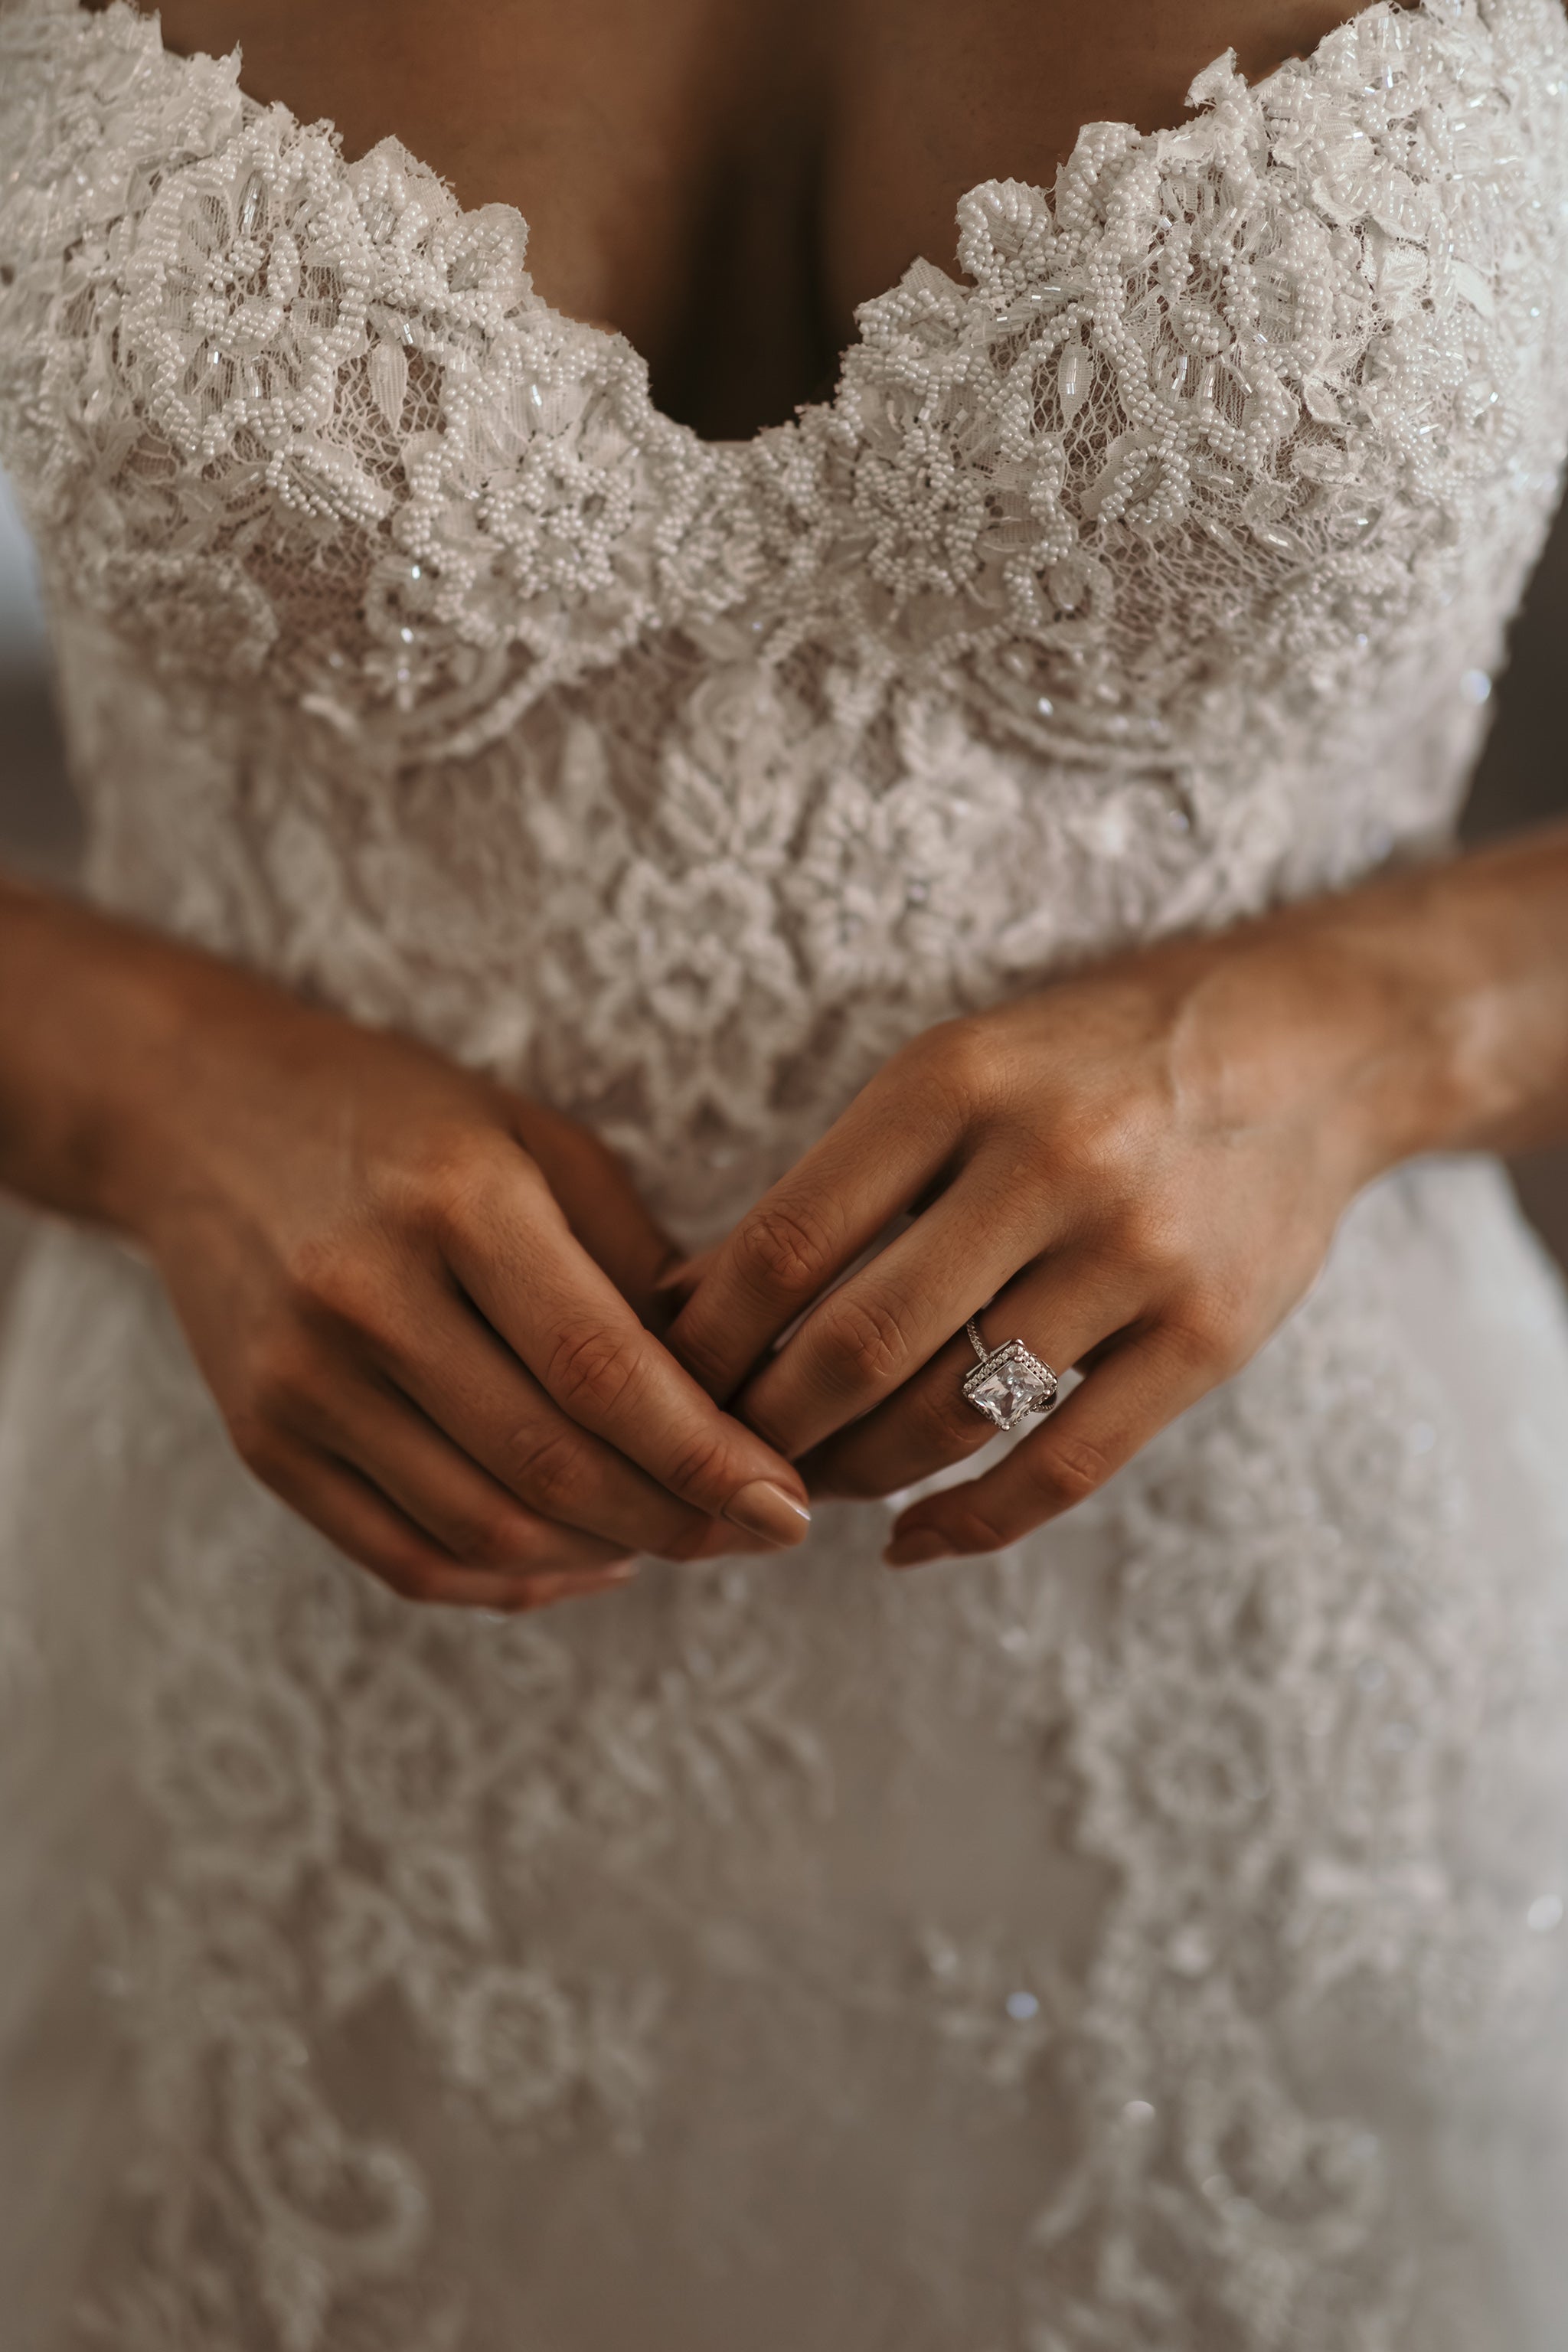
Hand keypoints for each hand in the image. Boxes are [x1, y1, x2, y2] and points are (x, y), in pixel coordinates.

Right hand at [103, 955, 810, 1610]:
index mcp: (455, 1201)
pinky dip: (509, 1579)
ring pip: (482, 1529)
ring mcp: (300, 1380)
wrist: (196, 1113)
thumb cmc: (402, 1118)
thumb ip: (635, 1260)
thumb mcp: (536, 1140)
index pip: (602, 1368)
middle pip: (548, 1465)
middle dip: (677, 1520)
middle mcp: (364, 1295)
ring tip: (679, 1536)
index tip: (787, 1503)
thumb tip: (741, 1389)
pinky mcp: (262, 1441)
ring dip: (604, 1554)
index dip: (705, 1455)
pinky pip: (404, 1556)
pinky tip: (581, 1558)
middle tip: (756, 1531)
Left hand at [668, 913, 1414, 1564]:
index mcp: (955, 1081)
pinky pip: (1063, 1467)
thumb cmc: (1088, 1059)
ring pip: (951, 1417)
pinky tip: (909, 1539)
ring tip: (809, 1485)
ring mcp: (1136, 1255)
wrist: (1308, 1046)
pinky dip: (969, 1522)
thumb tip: (680, 1304)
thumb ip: (835, 1181)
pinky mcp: (1207, 1336)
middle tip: (724, 1458)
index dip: (706, 1338)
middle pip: (856, 1344)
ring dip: (856, 1474)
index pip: (786, 1243)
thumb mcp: (955, 1069)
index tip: (664, 1383)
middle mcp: (1046, 1163)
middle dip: (766, 1425)